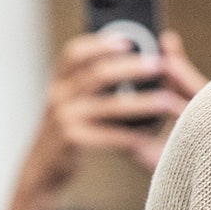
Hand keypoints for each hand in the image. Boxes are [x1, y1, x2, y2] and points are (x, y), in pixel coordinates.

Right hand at [17, 30, 207, 199]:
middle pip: (98, 74)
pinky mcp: (72, 141)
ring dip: (143, 102)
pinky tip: (152, 137)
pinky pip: (110, 135)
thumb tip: (120, 60)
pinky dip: (133, 135)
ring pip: (110, 105)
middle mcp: (58, 96)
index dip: (100, 43)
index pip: (74, 53)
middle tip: (159, 65)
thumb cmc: (65, 133)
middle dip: (131, 68)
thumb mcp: (68, 104)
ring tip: (169, 101)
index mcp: (59, 82)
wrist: (42, 169)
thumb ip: (85, 85)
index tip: (127, 40)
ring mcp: (64, 119)